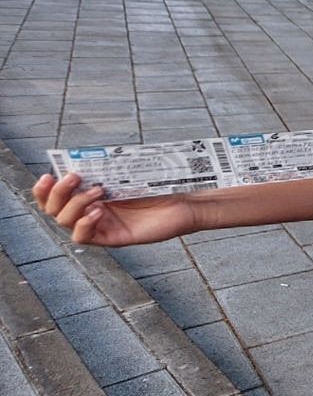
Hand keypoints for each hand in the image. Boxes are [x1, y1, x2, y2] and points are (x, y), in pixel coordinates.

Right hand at [33, 173, 197, 246]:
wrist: (184, 202)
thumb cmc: (158, 187)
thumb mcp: (126, 174)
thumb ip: (102, 169)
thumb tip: (79, 157)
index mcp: (89, 196)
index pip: (54, 197)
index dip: (44, 189)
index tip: (49, 174)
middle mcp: (90, 212)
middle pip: (53, 210)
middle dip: (58, 193)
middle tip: (75, 177)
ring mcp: (101, 226)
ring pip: (65, 222)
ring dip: (75, 204)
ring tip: (98, 192)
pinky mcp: (113, 238)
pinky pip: (84, 237)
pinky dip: (84, 224)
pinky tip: (98, 212)